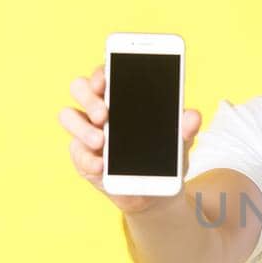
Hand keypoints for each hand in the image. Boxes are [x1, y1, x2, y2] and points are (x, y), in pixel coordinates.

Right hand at [59, 63, 203, 215]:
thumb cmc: (166, 154)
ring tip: (101, 142)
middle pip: (79, 88)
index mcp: (120, 95)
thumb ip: (186, 127)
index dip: (101, 72)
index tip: (105, 80)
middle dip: (89, 98)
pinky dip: (88, 159)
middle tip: (104, 114)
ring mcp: (86, 131)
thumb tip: (193, 116)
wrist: (157, 189)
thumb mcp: (181, 140)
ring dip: (81, 127)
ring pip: (68, 116)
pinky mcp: (83, 157)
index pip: (104, 73)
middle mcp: (98, 108)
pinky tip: (101, 165)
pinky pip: (76, 153)